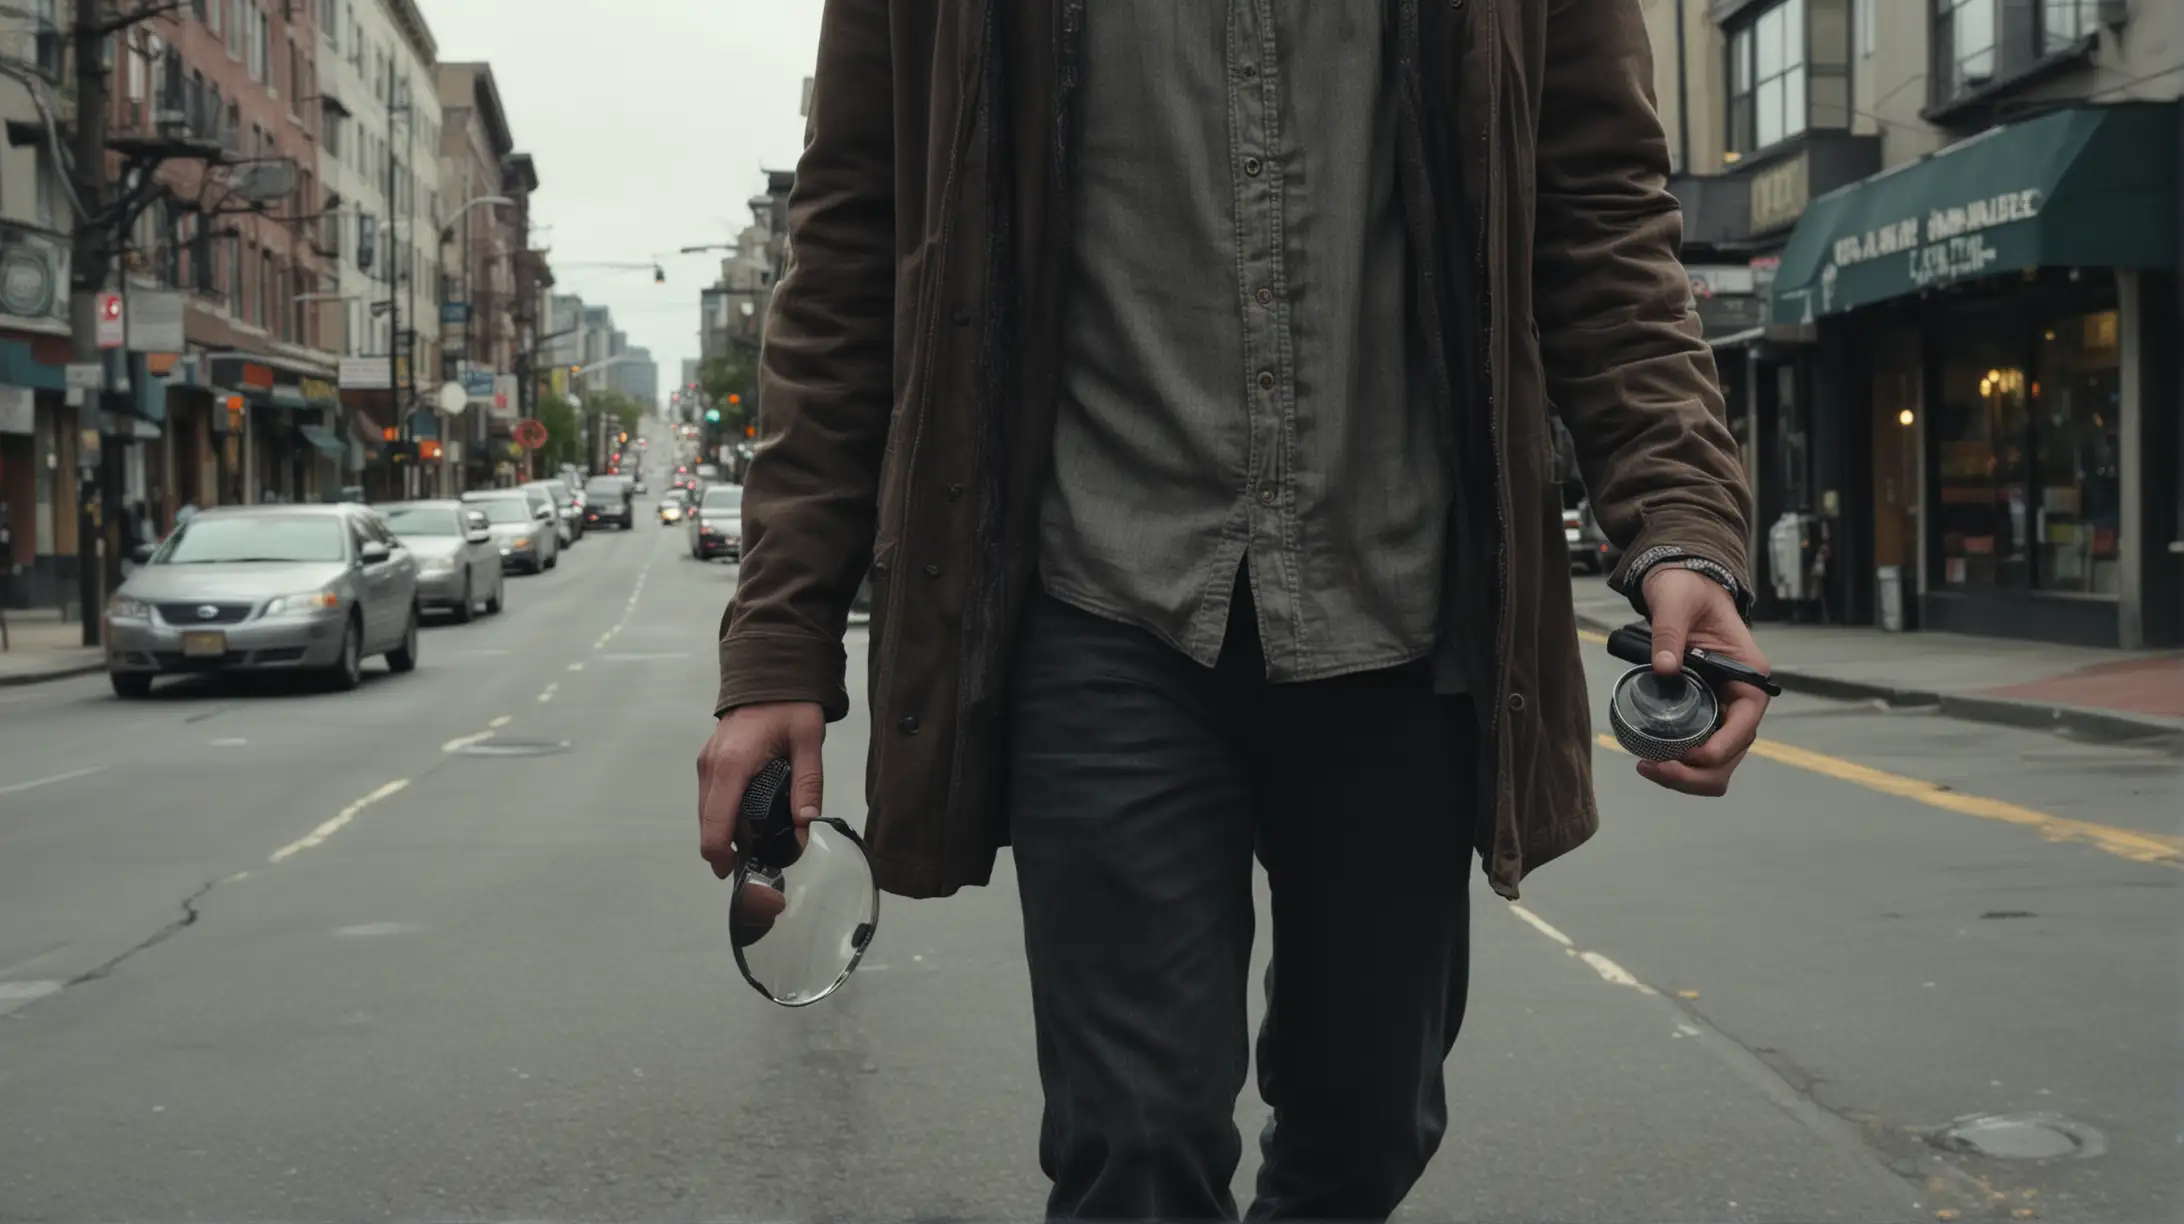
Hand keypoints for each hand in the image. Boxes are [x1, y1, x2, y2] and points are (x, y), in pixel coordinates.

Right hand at [696, 701, 825, 893]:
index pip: (715, 823)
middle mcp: (710, 767)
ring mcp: (706, 764)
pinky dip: (725, 815)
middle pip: (707, 824)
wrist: (769, 674)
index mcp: (732, 765)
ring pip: (707, 814)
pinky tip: (753, 819)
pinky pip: (711, 800)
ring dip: (727, 833)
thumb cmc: (790, 705)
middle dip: (728, 849)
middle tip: (762, 862)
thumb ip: (808, 783)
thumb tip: (805, 824)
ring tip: (761, 842)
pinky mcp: (708, 762)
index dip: (721, 856)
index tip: (738, 874)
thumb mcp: (808, 740)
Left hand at [1636, 568, 1769, 796]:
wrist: (1681, 586)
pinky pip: (1698, 750)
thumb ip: (1668, 632)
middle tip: (1654, 767)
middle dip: (1697, 773)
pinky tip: (1650, 760)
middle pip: (1731, 756)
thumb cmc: (1686, 590)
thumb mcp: (1676, 602)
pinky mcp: (1702, 713)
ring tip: (1648, 767)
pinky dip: (1679, 764)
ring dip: (1687, 776)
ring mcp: (1722, 709)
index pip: (1745, 726)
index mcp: (1749, 675)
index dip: (1720, 748)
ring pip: (1716, 762)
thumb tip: (1664, 669)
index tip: (1688, 755)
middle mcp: (1741, 699)